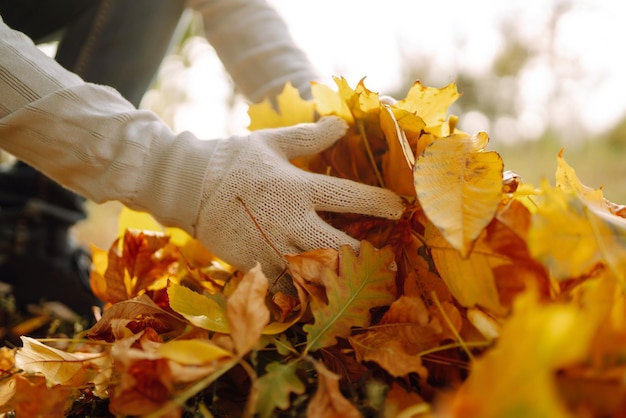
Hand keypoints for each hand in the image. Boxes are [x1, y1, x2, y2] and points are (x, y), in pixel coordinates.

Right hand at [196, 116, 403, 289]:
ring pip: (315, 273)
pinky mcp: (254, 264)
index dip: (379, 203)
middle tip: (383, 258)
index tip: (401, 208)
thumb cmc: (234, 160)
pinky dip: (304, 292)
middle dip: (365, 255)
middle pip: (339, 247)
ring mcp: (271, 245)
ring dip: (339, 279)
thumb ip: (309, 136)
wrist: (188, 186)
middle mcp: (288, 219)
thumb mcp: (272, 142)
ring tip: (359, 282)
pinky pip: (286, 287)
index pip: (348, 197)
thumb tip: (343, 124)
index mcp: (297, 187)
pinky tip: (320, 295)